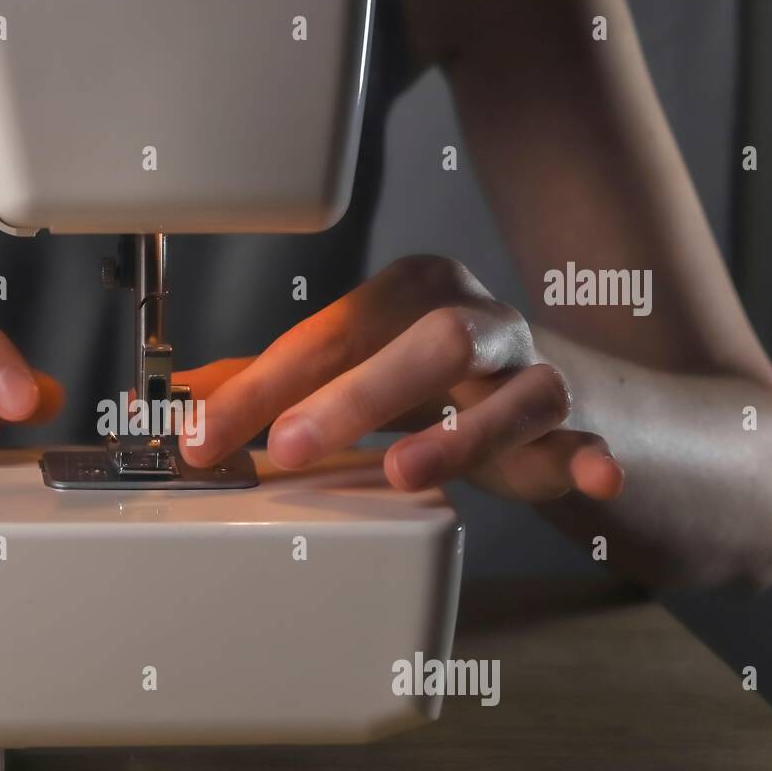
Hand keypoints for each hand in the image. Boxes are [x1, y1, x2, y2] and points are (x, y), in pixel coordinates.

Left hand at [177, 255, 623, 501]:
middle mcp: (475, 321)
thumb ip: (273, 384)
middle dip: (354, 396)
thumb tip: (179, 401)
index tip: (202, 438)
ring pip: (513, 389)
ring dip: (459, 433)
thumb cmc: (435, 382)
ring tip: (407, 474)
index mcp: (408, 295)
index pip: (328, 334)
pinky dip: (589, 458)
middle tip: (286, 448)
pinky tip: (592, 475)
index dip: (261, 386)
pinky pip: (587, 439)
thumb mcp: (352, 372)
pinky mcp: (577, 427)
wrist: (554, 395)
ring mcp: (531, 371)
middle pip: (424, 340)